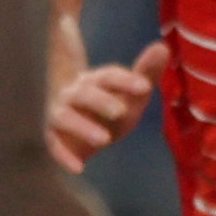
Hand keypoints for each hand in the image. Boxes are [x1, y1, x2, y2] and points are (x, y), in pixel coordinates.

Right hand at [47, 37, 165, 171]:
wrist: (85, 133)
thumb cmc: (111, 109)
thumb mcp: (133, 95)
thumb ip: (146, 72)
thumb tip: (162, 46)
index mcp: (96, 79)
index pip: (109, 76)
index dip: (125, 80)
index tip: (145, 87)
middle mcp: (75, 93)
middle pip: (85, 93)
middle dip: (101, 101)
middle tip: (121, 111)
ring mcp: (61, 114)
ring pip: (66, 117)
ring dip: (82, 127)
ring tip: (104, 140)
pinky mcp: (54, 136)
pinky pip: (55, 145)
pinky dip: (64, 156)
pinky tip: (78, 168)